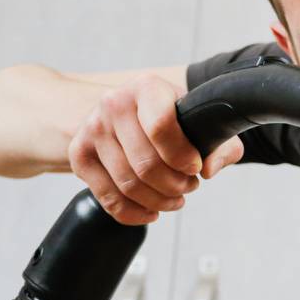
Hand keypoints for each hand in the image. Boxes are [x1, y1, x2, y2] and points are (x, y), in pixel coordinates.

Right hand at [67, 73, 242, 225]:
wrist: (131, 111)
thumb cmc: (172, 117)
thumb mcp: (200, 121)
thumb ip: (220, 144)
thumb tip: (209, 169)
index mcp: (146, 87)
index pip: (161, 127)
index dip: (183, 157)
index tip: (196, 168)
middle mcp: (113, 103)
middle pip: (146, 163)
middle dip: (175, 185)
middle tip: (189, 186)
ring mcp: (91, 129)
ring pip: (128, 184)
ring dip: (158, 200)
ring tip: (175, 198)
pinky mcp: (79, 155)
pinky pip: (107, 197)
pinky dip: (134, 213)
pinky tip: (152, 210)